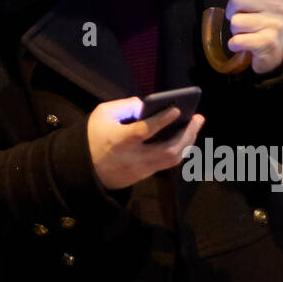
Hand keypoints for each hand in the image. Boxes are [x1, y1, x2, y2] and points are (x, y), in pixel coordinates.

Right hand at [87, 97, 204, 190]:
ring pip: (171, 160)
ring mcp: (140, 170)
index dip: (161, 121)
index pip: (144, 131)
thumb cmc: (92, 137)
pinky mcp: (143, 176)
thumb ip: (124, 107)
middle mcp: (134, 157)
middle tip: (198, 118)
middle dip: (187, 134)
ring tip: (195, 126)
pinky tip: (184, 137)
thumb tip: (146, 105)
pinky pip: (166, 164)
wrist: (84, 169)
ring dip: (187, 143)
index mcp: (120, 140)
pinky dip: (178, 149)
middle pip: (168, 151)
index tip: (176, 110)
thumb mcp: (102, 115)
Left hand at [224, 0, 282, 75]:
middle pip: (236, 0)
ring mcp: (274, 24)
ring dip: (235, 31)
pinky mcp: (268, 42)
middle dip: (232, 13)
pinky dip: (235, 45)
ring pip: (235, 22)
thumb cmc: (262, 23)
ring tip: (247, 33)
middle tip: (241, 20)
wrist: (278, 53)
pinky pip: (237, 40)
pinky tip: (244, 45)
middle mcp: (277, 5)